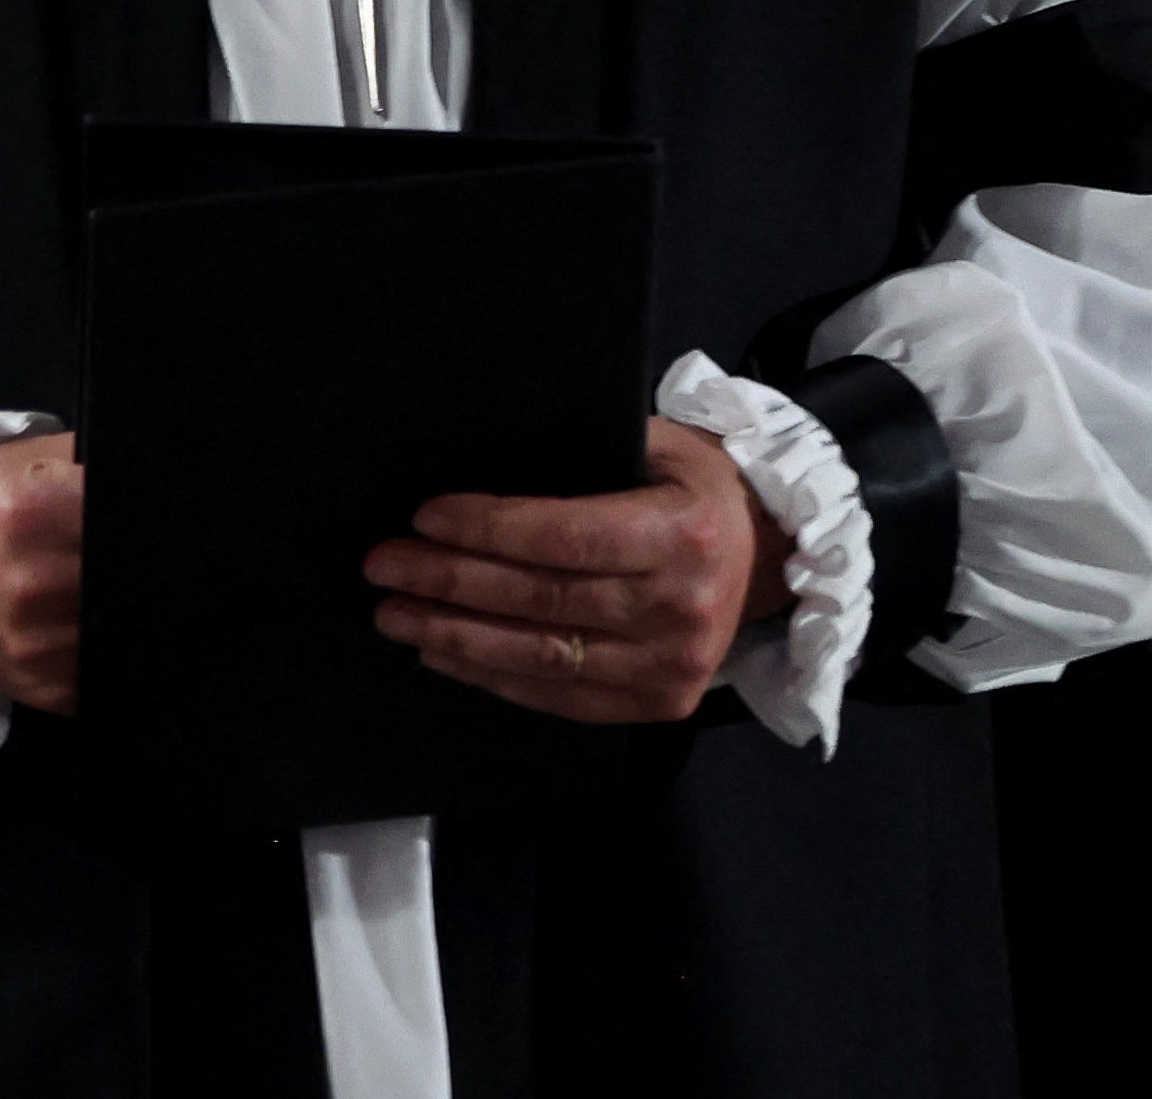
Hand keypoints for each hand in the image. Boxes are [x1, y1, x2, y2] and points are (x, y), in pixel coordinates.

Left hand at [362, 420, 791, 724]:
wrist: (769, 557)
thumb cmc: (695, 486)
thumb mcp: (659, 445)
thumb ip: (587, 453)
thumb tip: (483, 455)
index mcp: (682, 534)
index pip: (566, 536)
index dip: (489, 528)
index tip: (424, 516)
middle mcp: (679, 608)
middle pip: (541, 600)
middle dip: (449, 582)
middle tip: (382, 566)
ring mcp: (670, 667)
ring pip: (541, 656)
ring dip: (454, 637)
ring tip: (394, 614)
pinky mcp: (657, 705)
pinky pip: (560, 697)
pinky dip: (493, 675)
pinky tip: (443, 652)